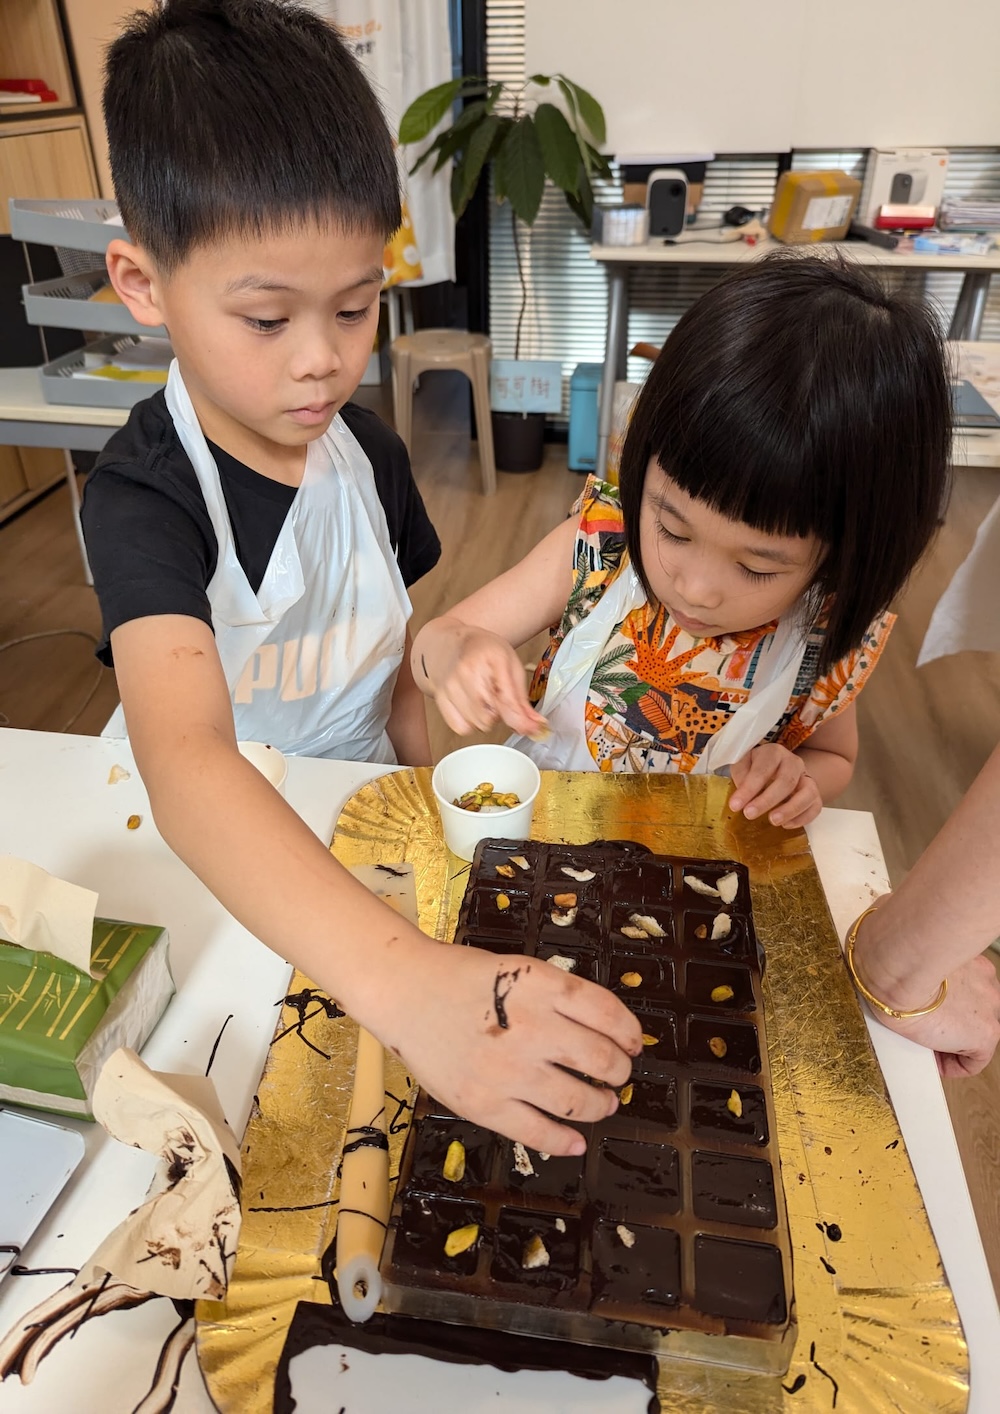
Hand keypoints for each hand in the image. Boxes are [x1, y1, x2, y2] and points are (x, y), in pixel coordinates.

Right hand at [375, 933, 642, 1154]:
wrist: (403, 992)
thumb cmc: (459, 976)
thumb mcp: (517, 970)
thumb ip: (557, 996)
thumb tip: (602, 1029)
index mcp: (541, 987)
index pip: (606, 1012)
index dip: (629, 1031)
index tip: (634, 1042)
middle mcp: (531, 1028)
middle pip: (600, 1059)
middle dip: (619, 1070)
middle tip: (619, 1073)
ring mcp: (508, 1070)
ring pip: (577, 1100)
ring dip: (600, 1104)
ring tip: (603, 1103)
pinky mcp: (485, 1104)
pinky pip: (538, 1133)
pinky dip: (565, 1141)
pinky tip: (576, 1142)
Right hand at [420, 620, 546, 737]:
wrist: (450, 642)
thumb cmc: (482, 651)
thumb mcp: (510, 665)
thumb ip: (522, 699)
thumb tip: (536, 726)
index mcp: (491, 659)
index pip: (508, 701)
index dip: (522, 721)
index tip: (533, 729)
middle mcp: (467, 672)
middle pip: (491, 718)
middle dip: (500, 715)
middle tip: (498, 698)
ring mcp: (450, 685)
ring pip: (476, 725)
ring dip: (485, 718)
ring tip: (483, 699)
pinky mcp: (439, 697)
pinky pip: (460, 727)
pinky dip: (469, 723)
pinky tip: (470, 707)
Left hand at [729, 743, 822, 828]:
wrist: (777, 769)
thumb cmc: (756, 768)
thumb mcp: (743, 765)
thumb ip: (740, 776)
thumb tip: (741, 795)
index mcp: (773, 753)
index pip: (762, 770)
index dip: (749, 789)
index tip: (735, 806)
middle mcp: (794, 763)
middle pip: (786, 781)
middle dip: (767, 800)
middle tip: (750, 814)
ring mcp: (807, 778)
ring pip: (807, 793)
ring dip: (790, 809)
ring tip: (773, 821)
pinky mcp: (815, 795)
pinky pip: (815, 807)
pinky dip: (803, 818)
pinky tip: (786, 825)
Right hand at [852, 907, 999, 1075]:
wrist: (895, 964)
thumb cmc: (889, 948)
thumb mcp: (897, 938)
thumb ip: (901, 938)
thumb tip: (879, 921)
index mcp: (968, 962)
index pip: (963, 987)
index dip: (942, 1000)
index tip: (922, 1005)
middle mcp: (985, 983)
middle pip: (968, 1007)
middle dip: (946, 1015)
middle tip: (918, 1019)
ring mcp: (988, 1008)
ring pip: (970, 1030)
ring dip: (947, 1035)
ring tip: (919, 1037)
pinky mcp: (983, 1034)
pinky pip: (972, 1060)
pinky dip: (953, 1064)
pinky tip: (932, 1061)